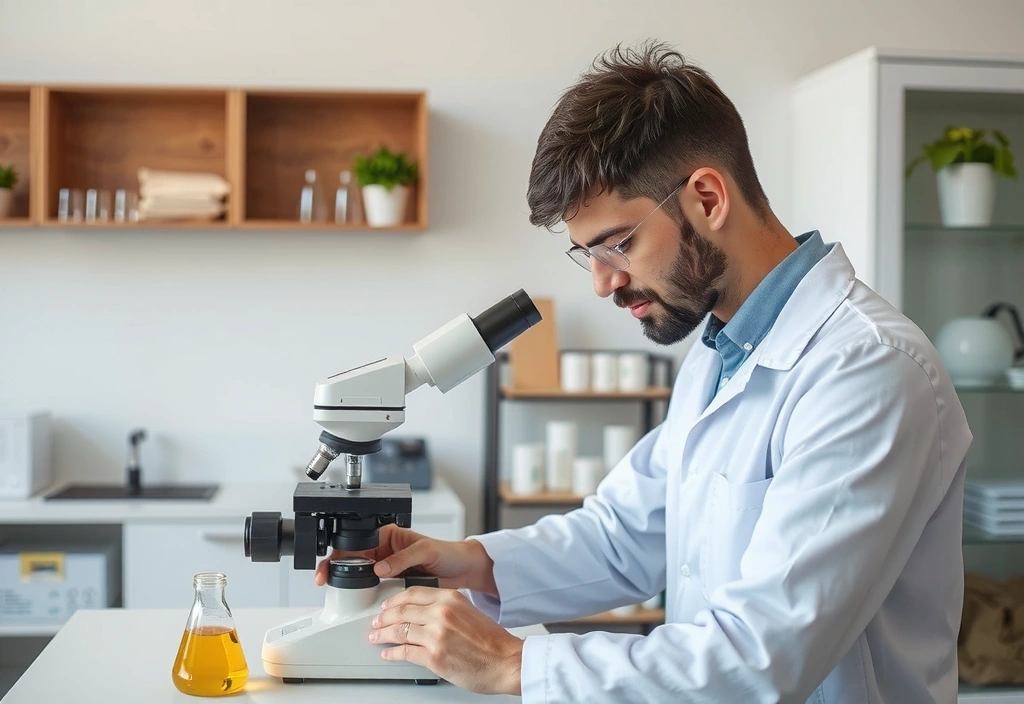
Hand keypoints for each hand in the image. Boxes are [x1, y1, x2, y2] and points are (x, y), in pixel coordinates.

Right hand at [314, 523, 496, 593]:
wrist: (462, 570)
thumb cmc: (447, 553)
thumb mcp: (425, 550)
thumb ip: (402, 558)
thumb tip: (380, 568)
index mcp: (387, 535)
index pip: (355, 542)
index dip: (339, 554)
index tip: (330, 568)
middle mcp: (383, 550)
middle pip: (352, 561)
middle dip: (337, 571)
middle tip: (326, 583)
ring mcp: (386, 568)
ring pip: (360, 578)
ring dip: (350, 587)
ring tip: (342, 596)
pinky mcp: (392, 584)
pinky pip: (374, 591)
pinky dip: (366, 597)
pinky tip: (362, 603)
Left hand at [369, 587, 522, 694]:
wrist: (507, 661)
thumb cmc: (493, 642)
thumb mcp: (469, 611)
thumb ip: (447, 608)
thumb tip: (424, 613)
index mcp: (451, 598)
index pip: (412, 593)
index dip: (394, 600)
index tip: (387, 606)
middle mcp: (441, 613)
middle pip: (401, 611)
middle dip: (384, 618)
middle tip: (376, 622)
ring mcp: (436, 634)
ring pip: (399, 631)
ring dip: (383, 634)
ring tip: (376, 637)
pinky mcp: (434, 657)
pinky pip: (404, 652)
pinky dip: (392, 653)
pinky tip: (388, 653)